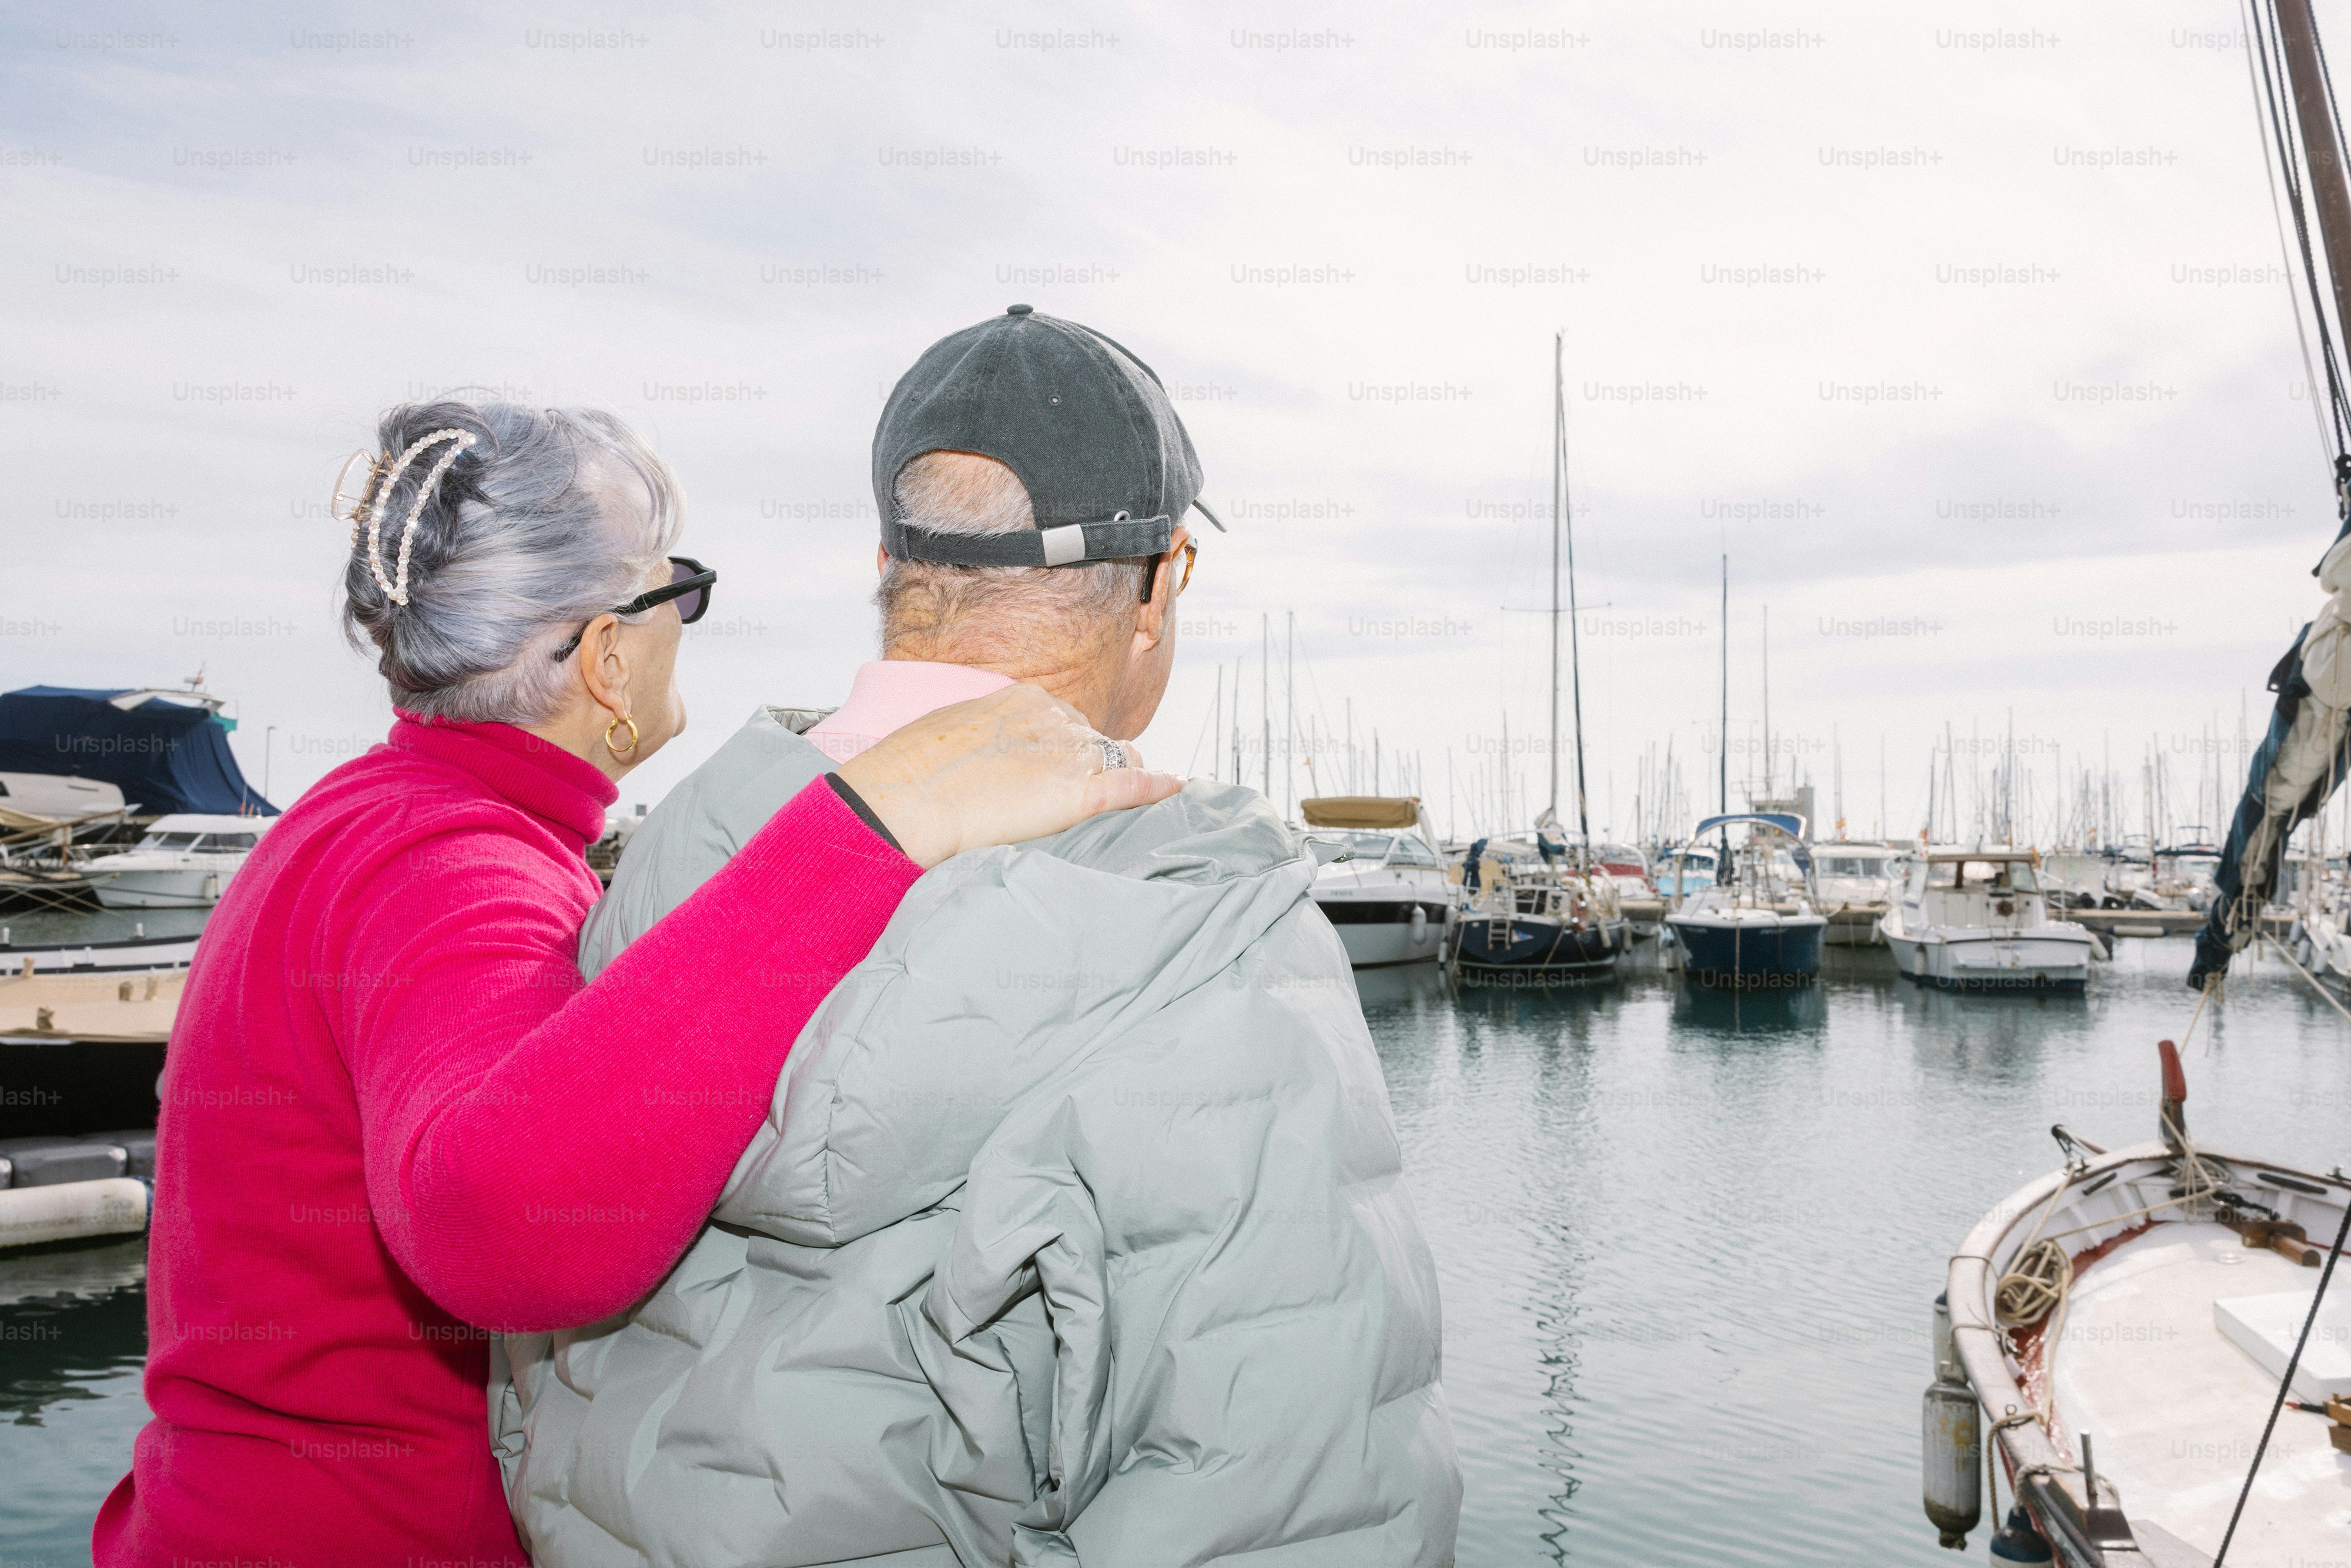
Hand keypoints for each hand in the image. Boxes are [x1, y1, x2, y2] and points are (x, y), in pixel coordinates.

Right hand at [834, 684, 1183, 867]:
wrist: (907, 798)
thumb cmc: (914, 771)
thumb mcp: (952, 732)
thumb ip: (986, 737)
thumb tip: (986, 754)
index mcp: (1023, 698)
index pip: (1066, 721)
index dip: (1065, 749)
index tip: (1055, 769)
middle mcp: (1055, 717)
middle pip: (1095, 740)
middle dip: (1091, 764)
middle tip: (1070, 795)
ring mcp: (1070, 752)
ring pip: (1117, 760)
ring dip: (1116, 778)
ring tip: (1111, 804)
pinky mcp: (1081, 791)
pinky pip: (1135, 784)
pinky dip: (1158, 786)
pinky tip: (1175, 787)